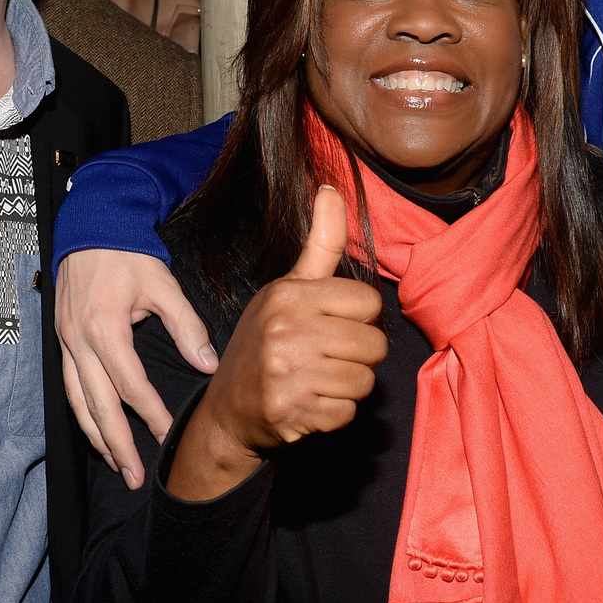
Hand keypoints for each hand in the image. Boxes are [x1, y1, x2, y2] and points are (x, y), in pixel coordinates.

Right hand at [56, 249, 216, 489]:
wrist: (91, 227)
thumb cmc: (128, 254)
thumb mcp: (163, 285)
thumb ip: (187, 326)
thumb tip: (209, 365)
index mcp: (104, 327)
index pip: (129, 384)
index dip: (149, 414)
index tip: (167, 436)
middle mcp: (78, 341)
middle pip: (97, 405)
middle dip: (116, 444)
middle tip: (134, 476)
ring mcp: (65, 343)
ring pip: (77, 403)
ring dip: (96, 437)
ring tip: (115, 465)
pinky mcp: (62, 342)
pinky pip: (69, 389)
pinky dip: (83, 416)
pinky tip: (97, 433)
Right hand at [166, 187, 385, 501]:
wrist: (228, 408)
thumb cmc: (265, 341)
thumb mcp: (288, 288)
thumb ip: (320, 244)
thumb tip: (332, 187)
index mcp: (289, 294)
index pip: (369, 303)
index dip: (359, 318)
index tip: (332, 325)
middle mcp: (285, 329)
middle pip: (374, 344)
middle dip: (359, 357)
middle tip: (328, 358)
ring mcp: (285, 372)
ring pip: (364, 381)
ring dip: (348, 387)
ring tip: (319, 381)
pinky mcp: (289, 411)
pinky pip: (347, 413)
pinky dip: (335, 415)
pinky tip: (310, 404)